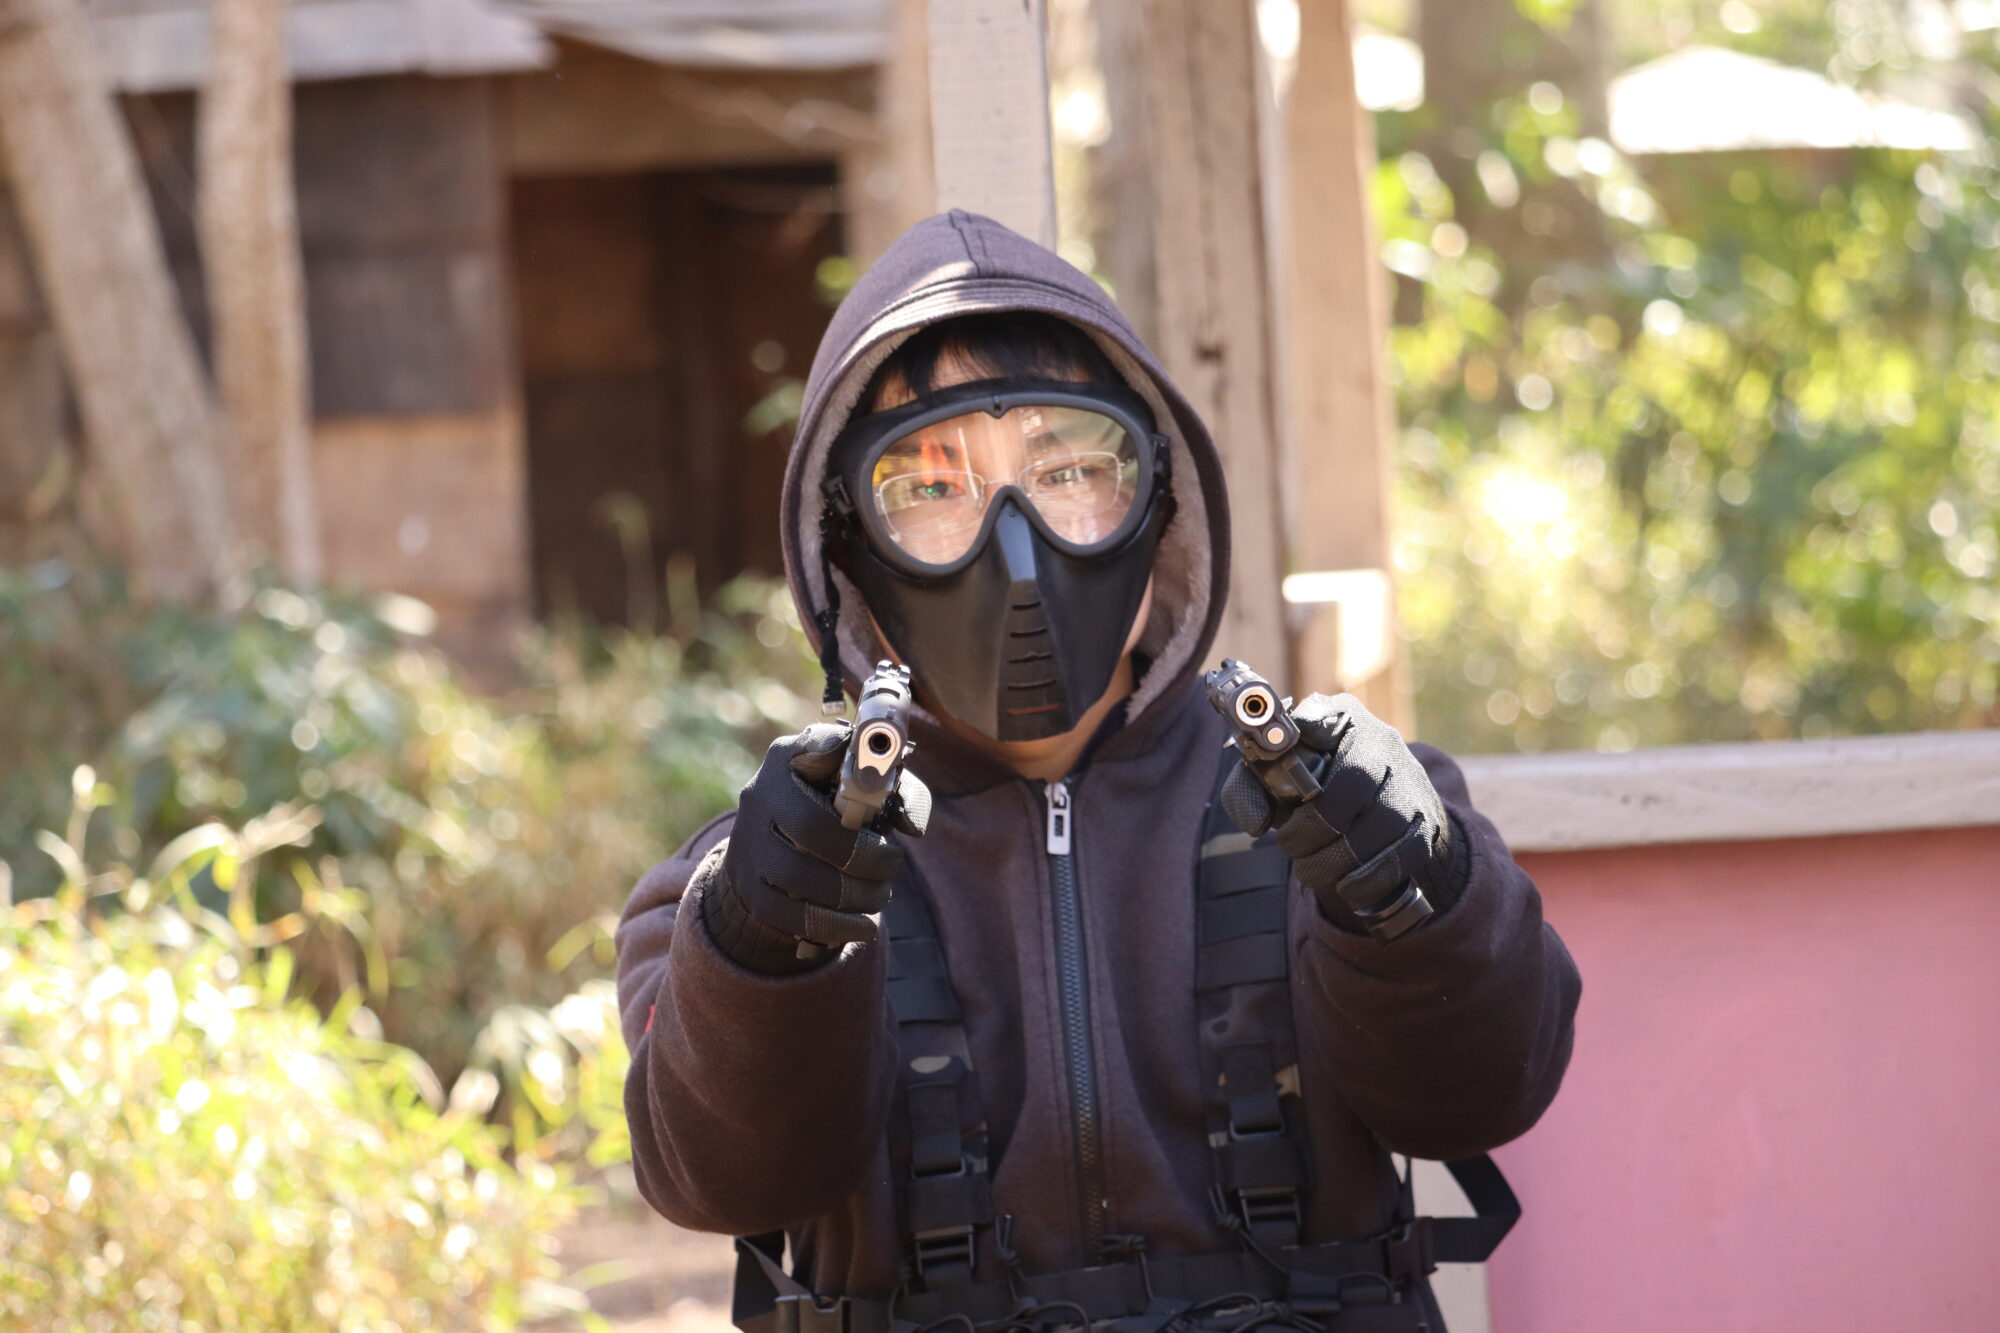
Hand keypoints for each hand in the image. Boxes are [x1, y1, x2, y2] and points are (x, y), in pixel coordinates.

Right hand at [699, 722, 930, 972]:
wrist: (772, 843)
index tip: (871, 774)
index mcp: (789, 760)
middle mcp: (760, 797)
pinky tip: (863, 926)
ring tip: (881, 895)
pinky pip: (790, 916)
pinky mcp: (751, 891)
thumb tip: (913, 826)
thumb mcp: (856, 779)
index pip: (809, 748)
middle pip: (810, 827)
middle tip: (893, 862)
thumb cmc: (830, 803)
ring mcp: (750, 846)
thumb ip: (892, 786)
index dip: (837, 755)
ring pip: (798, 877)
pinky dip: (835, 926)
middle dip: (863, 853)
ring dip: (854, 893)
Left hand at [1219, 694, 1464, 941]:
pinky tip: (1347, 888)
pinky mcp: (1427, 824)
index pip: (1330, 712)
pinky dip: (1370, 879)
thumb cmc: (1322, 789)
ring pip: (1384, 822)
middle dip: (1314, 824)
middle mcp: (1382, 743)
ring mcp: (1410, 783)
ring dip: (1338, 858)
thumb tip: (1255, 820)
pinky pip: (1404, 855)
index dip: (1311, 727)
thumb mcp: (1285, 776)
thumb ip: (1254, 787)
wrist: (1388, 811)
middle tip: (1290, 845)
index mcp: (1342, 720)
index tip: (1289, 745)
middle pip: (1356, 780)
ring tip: (1311, 871)